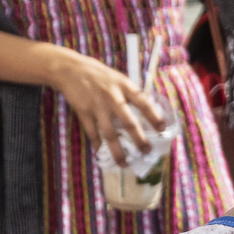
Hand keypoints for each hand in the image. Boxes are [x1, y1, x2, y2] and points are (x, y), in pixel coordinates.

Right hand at [46, 47, 168, 166]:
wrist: (71, 69)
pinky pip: (92, 133)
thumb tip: (146, 112)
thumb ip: (130, 94)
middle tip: (147, 152)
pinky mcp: (84, 112)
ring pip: (110, 133)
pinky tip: (102, 153)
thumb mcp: (119, 79)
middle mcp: (113, 97)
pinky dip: (98, 144)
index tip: (162, 129)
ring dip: (118, 151)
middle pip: (128, 122)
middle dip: (139, 140)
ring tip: (124, 163)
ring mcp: (97, 106)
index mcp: (125, 86)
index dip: (154, 116)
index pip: (143, 102)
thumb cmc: (100, 75)